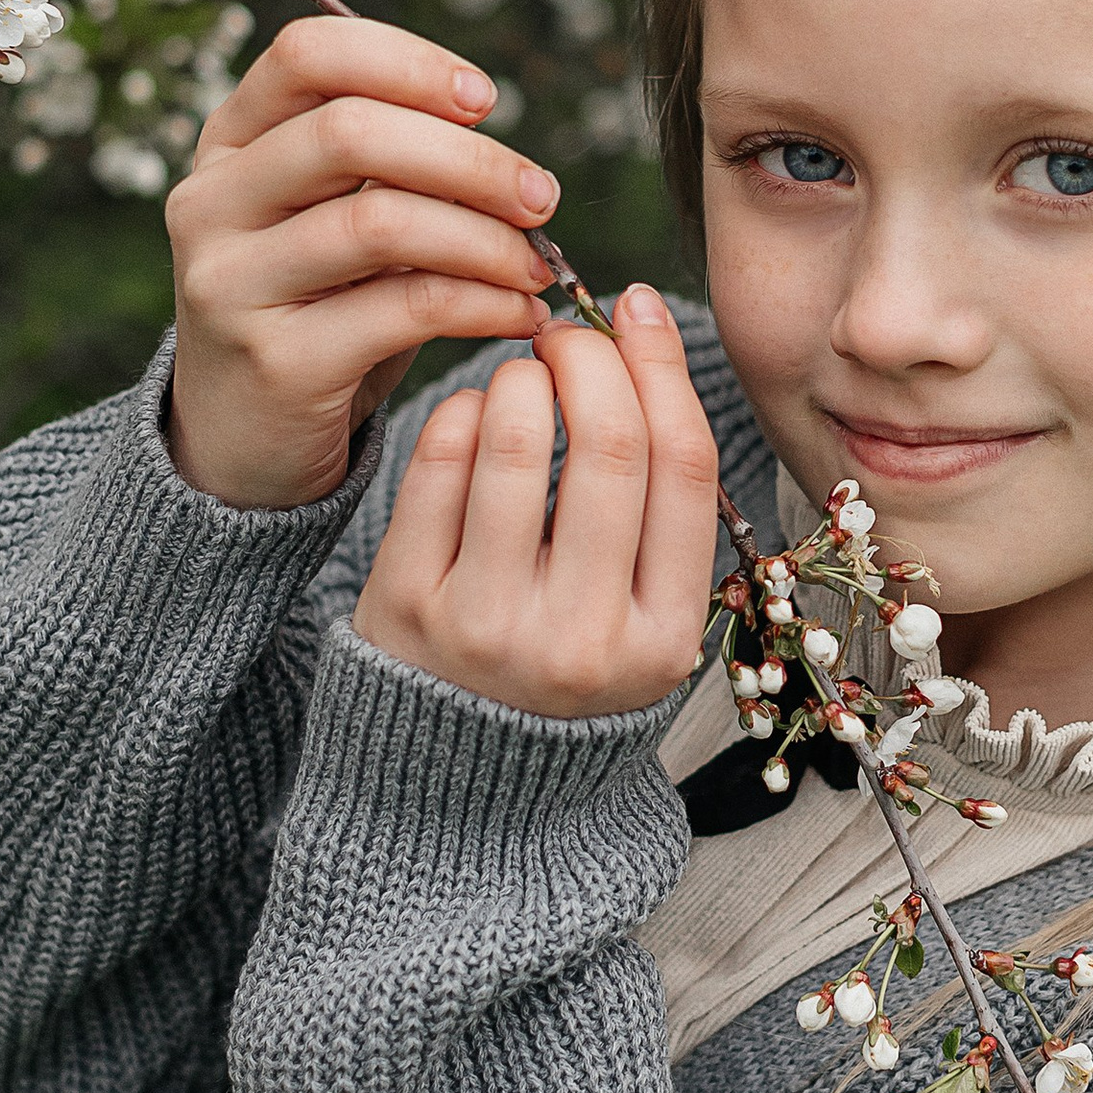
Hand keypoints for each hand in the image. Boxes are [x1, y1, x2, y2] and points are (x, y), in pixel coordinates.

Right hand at [163, 15, 559, 510]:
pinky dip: (483, 303)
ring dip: (487, 239)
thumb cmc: (317, 310)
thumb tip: (500, 140)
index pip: (307, 54)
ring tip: (539, 266)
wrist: (244, 442)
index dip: (407, 61)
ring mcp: (232, 283)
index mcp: (229, 142)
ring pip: (381, 222)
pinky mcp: (277, 361)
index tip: (485, 99)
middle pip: (350, 132)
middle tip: (541, 196)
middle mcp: (212, 202)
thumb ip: (391, 167)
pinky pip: (404, 308)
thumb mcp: (334, 221)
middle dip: (469, 159)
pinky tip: (521, 314)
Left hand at [355, 288, 721, 717]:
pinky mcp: (408, 606)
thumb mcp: (639, 612)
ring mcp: (490, 626)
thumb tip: (640, 324)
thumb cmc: (562, 661)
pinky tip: (471, 414)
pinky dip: (460, 413)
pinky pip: (438, 464)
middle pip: (610, 445)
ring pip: (518, 442)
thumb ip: (656, 498)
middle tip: (567, 334)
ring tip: (520, 376)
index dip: (664, 367)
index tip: (638, 309)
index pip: (684, 466)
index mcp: (662, 640)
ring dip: (521, 378)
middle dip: (590, 357)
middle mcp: (581, 640)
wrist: (453, 784)